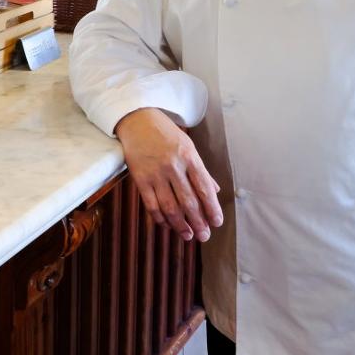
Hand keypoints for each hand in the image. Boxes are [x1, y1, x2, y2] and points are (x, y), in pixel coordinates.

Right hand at [114, 108, 222, 241]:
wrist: (137, 119)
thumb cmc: (165, 133)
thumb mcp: (188, 146)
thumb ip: (200, 170)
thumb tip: (214, 192)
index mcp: (189, 156)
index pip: (204, 188)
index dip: (212, 208)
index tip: (217, 222)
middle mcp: (173, 166)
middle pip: (189, 201)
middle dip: (199, 222)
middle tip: (204, 235)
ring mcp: (155, 173)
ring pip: (170, 207)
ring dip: (180, 225)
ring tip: (188, 235)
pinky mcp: (140, 178)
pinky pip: (151, 204)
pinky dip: (160, 218)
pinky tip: (167, 225)